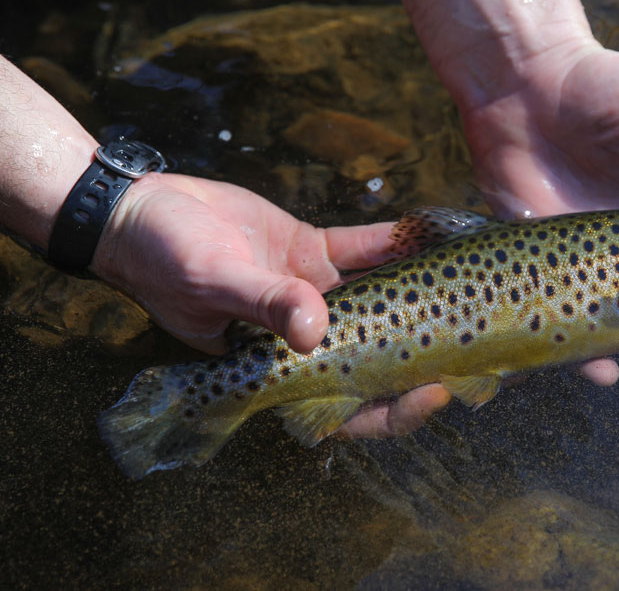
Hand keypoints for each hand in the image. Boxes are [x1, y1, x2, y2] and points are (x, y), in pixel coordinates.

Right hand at [90, 172, 445, 436]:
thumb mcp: (212, 282)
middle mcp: (307, 337)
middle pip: (380, 359)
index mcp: (280, 366)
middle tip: (479, 340)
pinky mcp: (313, 251)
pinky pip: (365, 250)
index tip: (437, 390)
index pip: (347, 407)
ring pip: (382, 302)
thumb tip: (315, 331)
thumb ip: (264, 304)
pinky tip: (431, 230)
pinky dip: (396, 242)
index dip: (395, 408)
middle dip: (428, 355)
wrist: (140, 211)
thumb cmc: (161, 260)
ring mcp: (315, 294)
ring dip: (423, 295)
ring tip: (472, 285)